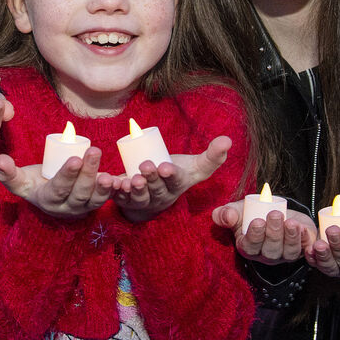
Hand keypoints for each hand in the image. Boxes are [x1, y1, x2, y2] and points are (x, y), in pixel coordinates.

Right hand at [0, 146, 112, 220]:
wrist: (52, 197)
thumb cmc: (35, 183)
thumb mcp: (20, 181)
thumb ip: (8, 173)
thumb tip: (0, 159)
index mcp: (48, 200)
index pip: (59, 189)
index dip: (68, 175)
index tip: (75, 159)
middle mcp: (68, 207)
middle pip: (80, 192)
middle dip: (88, 173)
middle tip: (94, 152)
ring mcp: (85, 207)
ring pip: (96, 198)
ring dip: (104, 187)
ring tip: (110, 173)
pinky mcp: (98, 202)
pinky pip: (109, 198)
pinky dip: (116, 191)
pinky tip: (123, 180)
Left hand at [112, 135, 231, 222]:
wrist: (154, 191)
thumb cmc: (176, 174)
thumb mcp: (195, 167)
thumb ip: (213, 156)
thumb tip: (227, 140)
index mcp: (176, 186)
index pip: (175, 181)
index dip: (170, 175)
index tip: (166, 167)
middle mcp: (159, 196)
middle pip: (155, 188)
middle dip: (151, 178)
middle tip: (146, 167)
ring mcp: (142, 200)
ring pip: (138, 196)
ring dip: (133, 188)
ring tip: (130, 180)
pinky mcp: (124, 200)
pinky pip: (118, 197)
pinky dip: (114, 191)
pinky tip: (111, 182)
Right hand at [212, 201, 317, 263]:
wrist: (275, 209)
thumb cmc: (252, 212)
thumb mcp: (237, 210)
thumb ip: (226, 214)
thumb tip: (225, 216)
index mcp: (248, 247)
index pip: (250, 247)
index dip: (254, 236)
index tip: (258, 221)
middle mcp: (266, 254)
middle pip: (271, 251)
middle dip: (274, 234)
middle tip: (275, 215)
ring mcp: (284, 254)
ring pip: (288, 252)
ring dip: (291, 237)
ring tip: (291, 222)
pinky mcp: (301, 249)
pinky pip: (304, 249)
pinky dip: (305, 240)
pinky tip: (303, 228)